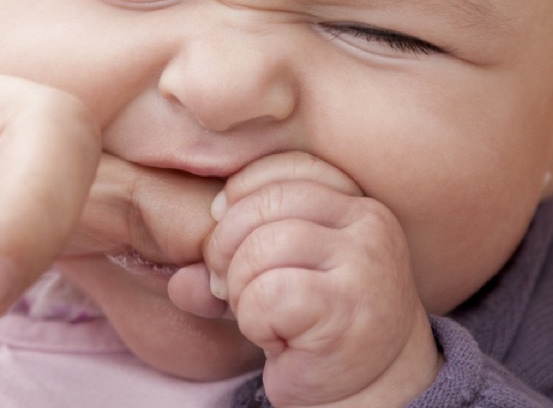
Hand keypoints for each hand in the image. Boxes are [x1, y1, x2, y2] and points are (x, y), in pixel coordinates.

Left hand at [205, 152, 439, 407]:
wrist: (372, 388)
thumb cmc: (314, 322)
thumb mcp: (273, 272)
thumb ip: (228, 255)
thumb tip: (180, 281)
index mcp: (354, 202)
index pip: (286, 166)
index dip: (240, 192)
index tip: (221, 223)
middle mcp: (369, 224)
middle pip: (266, 204)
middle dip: (225, 244)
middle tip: (225, 285)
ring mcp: (365, 266)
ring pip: (263, 248)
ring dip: (238, 288)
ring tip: (257, 314)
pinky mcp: (349, 310)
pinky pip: (269, 296)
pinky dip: (254, 320)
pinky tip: (276, 339)